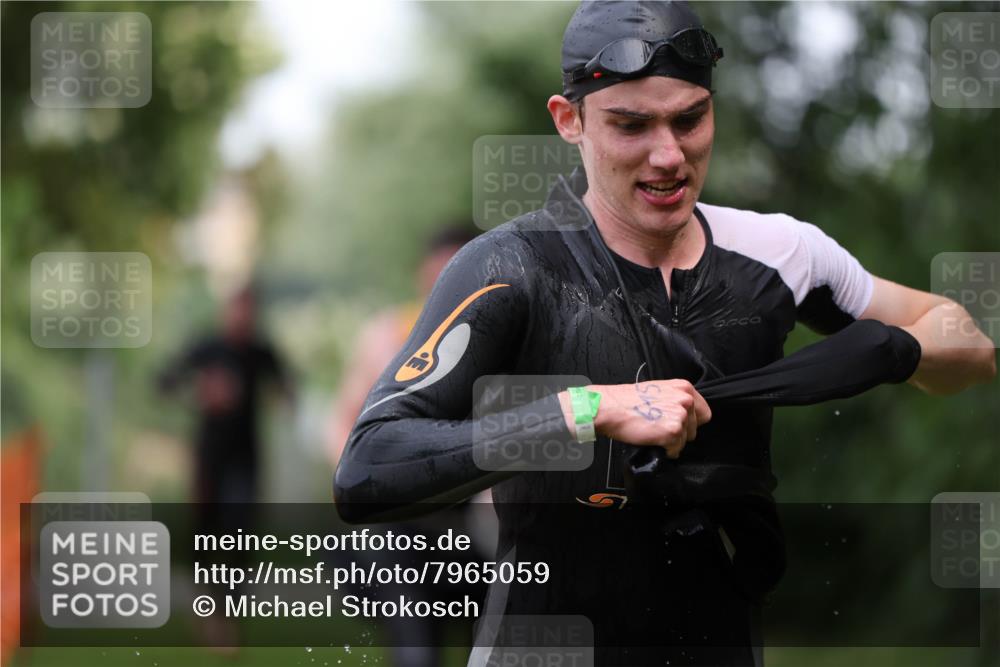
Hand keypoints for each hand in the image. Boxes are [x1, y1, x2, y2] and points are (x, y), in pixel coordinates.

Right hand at [561, 380, 710, 457]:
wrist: (608, 407)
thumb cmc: (626, 400)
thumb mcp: (657, 391)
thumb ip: (675, 400)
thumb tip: (683, 417)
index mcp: (684, 388)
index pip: (703, 413)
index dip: (690, 422)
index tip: (677, 424)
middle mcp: (686, 400)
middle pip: (695, 429)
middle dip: (679, 433)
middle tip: (658, 427)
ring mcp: (680, 416)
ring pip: (685, 440)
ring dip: (670, 442)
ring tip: (652, 433)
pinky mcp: (672, 432)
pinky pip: (675, 450)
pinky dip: (664, 450)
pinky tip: (651, 440)